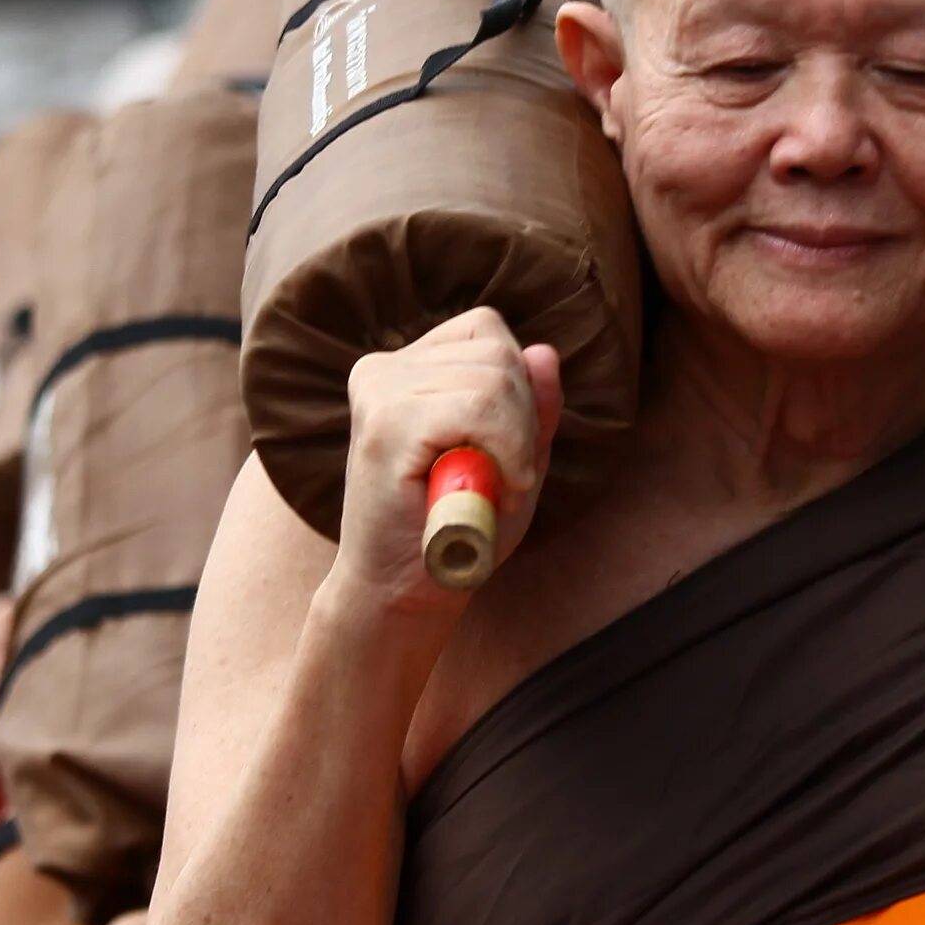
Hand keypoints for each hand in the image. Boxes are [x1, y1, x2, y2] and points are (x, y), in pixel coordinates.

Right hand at [333, 310, 563, 621]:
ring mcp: (379, 390)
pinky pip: (479, 407)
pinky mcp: (384, 422)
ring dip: (517, 443)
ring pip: (494, 377)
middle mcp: (385, 369)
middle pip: (498, 351)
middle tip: (503, 479)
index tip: (509, 451)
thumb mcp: (513, 460)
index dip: (519, 390)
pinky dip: (507, 450)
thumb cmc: (456, 530)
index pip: (489, 332)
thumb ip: (532, 408)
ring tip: (488, 490)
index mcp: (409, 368)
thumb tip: (545, 352)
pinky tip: (493, 490)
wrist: (403, 593)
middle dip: (525, 420)